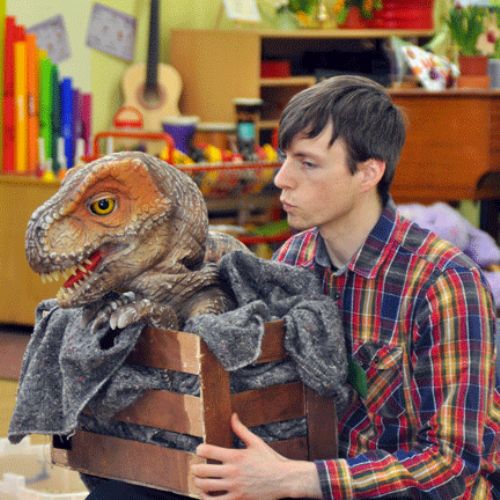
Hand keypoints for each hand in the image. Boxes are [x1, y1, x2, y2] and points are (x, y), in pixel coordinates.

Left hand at [191, 413, 320, 498]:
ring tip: (198, 480)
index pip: (208, 451)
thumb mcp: (256, 442)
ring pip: (206, 487)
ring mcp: (235, 487)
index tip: (198, 450)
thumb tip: (233, 415)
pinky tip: (205, 495)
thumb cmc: (270, 459)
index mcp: (236, 456)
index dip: (199, 449)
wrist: (284, 479)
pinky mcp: (238, 499)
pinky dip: (206, 499)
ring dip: (198, 483)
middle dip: (195, 469)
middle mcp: (233, 472)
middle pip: (203, 471)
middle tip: (194, 468)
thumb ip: (241, 429)